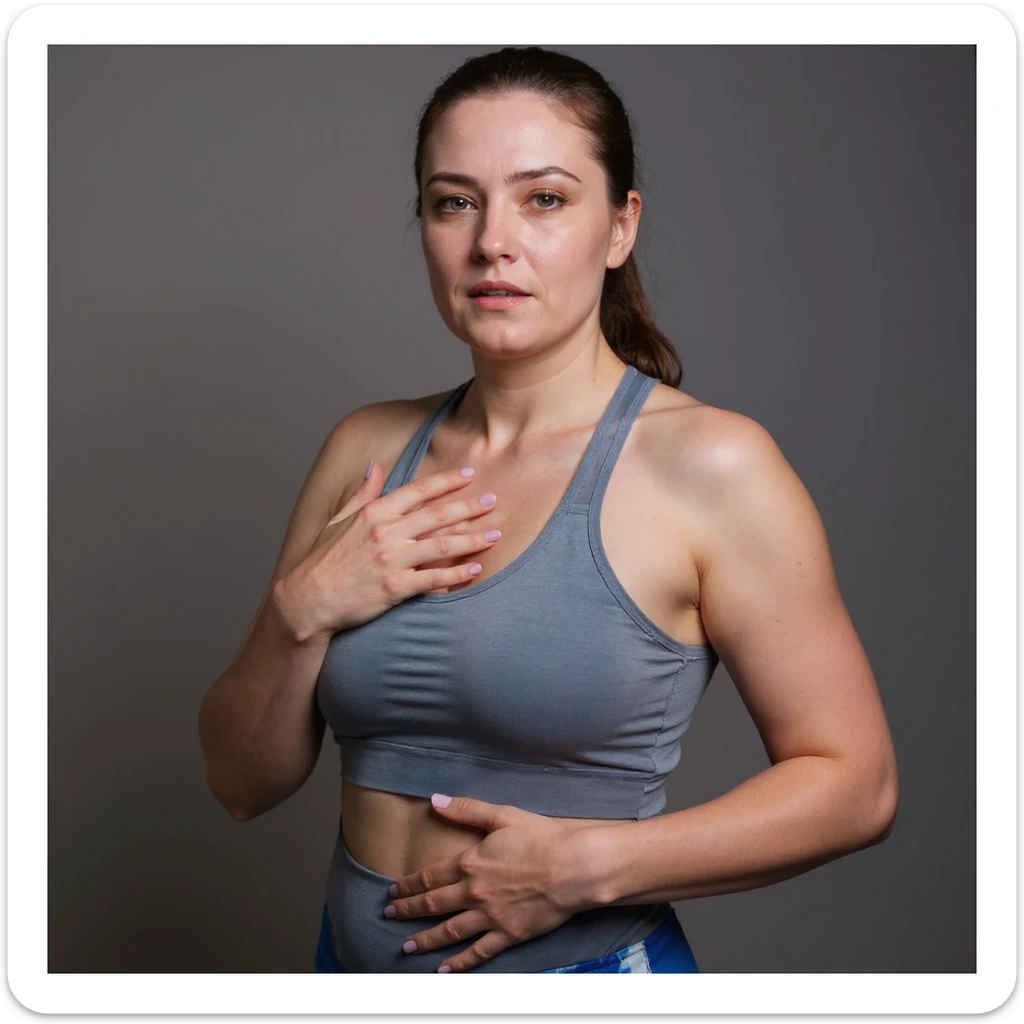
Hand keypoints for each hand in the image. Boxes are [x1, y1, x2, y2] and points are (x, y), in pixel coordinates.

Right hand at [278, 462, 501, 640]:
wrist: (307, 601)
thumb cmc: (322, 561)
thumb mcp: (338, 520)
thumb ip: (362, 493)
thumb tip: (373, 466)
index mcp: (374, 512)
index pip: (418, 490)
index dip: (446, 481)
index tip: (469, 475)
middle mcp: (385, 532)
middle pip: (438, 514)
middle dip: (470, 506)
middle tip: (495, 501)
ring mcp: (391, 560)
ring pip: (443, 545)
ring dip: (473, 539)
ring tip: (495, 535)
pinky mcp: (396, 588)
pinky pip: (435, 578)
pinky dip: (458, 574)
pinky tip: (476, 569)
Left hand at [385, 794, 601, 972]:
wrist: (573, 868)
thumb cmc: (541, 838)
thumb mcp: (502, 815)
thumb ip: (466, 809)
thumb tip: (435, 800)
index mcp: (470, 862)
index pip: (430, 876)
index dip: (408, 884)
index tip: (392, 890)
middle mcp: (474, 892)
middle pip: (433, 904)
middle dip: (408, 910)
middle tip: (389, 915)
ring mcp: (490, 917)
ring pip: (449, 931)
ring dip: (425, 940)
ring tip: (407, 947)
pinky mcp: (508, 934)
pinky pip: (478, 952)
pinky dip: (460, 963)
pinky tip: (445, 970)